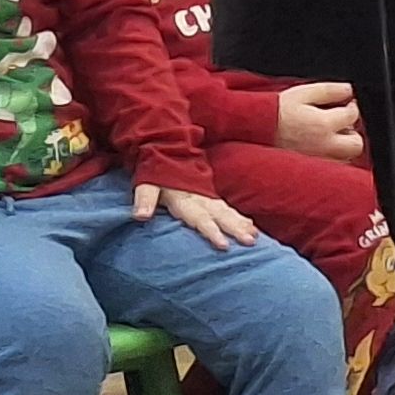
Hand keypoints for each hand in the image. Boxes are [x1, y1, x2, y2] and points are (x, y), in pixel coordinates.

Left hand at [133, 182, 261, 250]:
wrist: (166, 148)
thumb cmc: (155, 171)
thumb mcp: (146, 184)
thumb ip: (144, 199)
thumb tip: (139, 216)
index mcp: (184, 198)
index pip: (200, 218)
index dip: (212, 232)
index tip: (225, 245)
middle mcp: (199, 198)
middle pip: (220, 216)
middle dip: (236, 229)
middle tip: (250, 242)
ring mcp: (207, 196)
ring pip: (227, 212)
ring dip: (242, 224)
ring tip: (255, 237)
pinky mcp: (211, 196)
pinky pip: (228, 208)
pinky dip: (241, 218)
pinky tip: (252, 226)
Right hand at [273, 84, 366, 165]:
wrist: (251, 130)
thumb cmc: (274, 112)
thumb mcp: (302, 93)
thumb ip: (329, 90)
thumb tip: (349, 90)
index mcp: (324, 125)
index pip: (353, 116)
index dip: (352, 107)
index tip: (346, 104)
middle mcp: (324, 147)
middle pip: (356, 144)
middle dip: (352, 132)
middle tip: (340, 123)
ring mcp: (318, 162)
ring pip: (345, 158)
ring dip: (342, 146)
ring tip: (326, 136)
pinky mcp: (310, 172)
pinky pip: (331, 168)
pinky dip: (330, 158)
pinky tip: (318, 148)